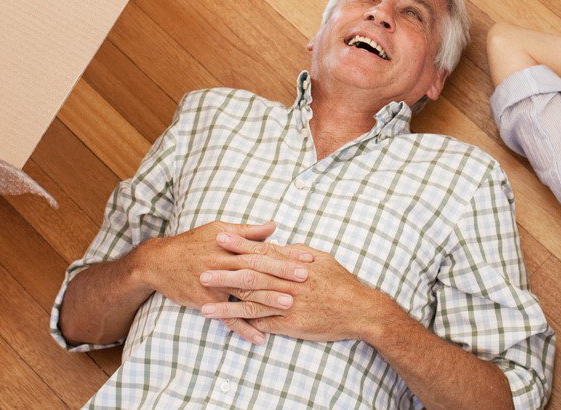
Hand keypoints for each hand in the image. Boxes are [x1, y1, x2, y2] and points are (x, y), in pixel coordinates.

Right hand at [131, 221, 310, 342]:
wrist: (159, 262)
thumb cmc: (192, 243)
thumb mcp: (218, 230)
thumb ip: (248, 231)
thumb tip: (274, 226)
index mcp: (231, 247)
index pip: (264, 250)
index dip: (286, 255)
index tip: (308, 259)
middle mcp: (224, 264)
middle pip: (258, 270)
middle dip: (282, 275)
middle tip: (306, 281)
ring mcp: (215, 284)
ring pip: (244, 293)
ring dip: (267, 300)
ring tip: (289, 307)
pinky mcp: (206, 301)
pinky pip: (227, 317)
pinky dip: (244, 328)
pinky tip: (260, 338)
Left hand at [203, 242, 406, 343]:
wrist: (360, 310)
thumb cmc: (341, 283)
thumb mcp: (322, 259)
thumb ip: (296, 252)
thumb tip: (277, 243)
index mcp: (294, 264)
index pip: (261, 251)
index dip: (239, 244)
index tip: (220, 237)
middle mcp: (288, 282)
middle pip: (250, 273)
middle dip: (224, 270)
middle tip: (200, 266)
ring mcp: (287, 303)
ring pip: (250, 299)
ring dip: (224, 299)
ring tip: (202, 298)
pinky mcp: (289, 323)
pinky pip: (259, 322)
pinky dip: (238, 321)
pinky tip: (220, 321)